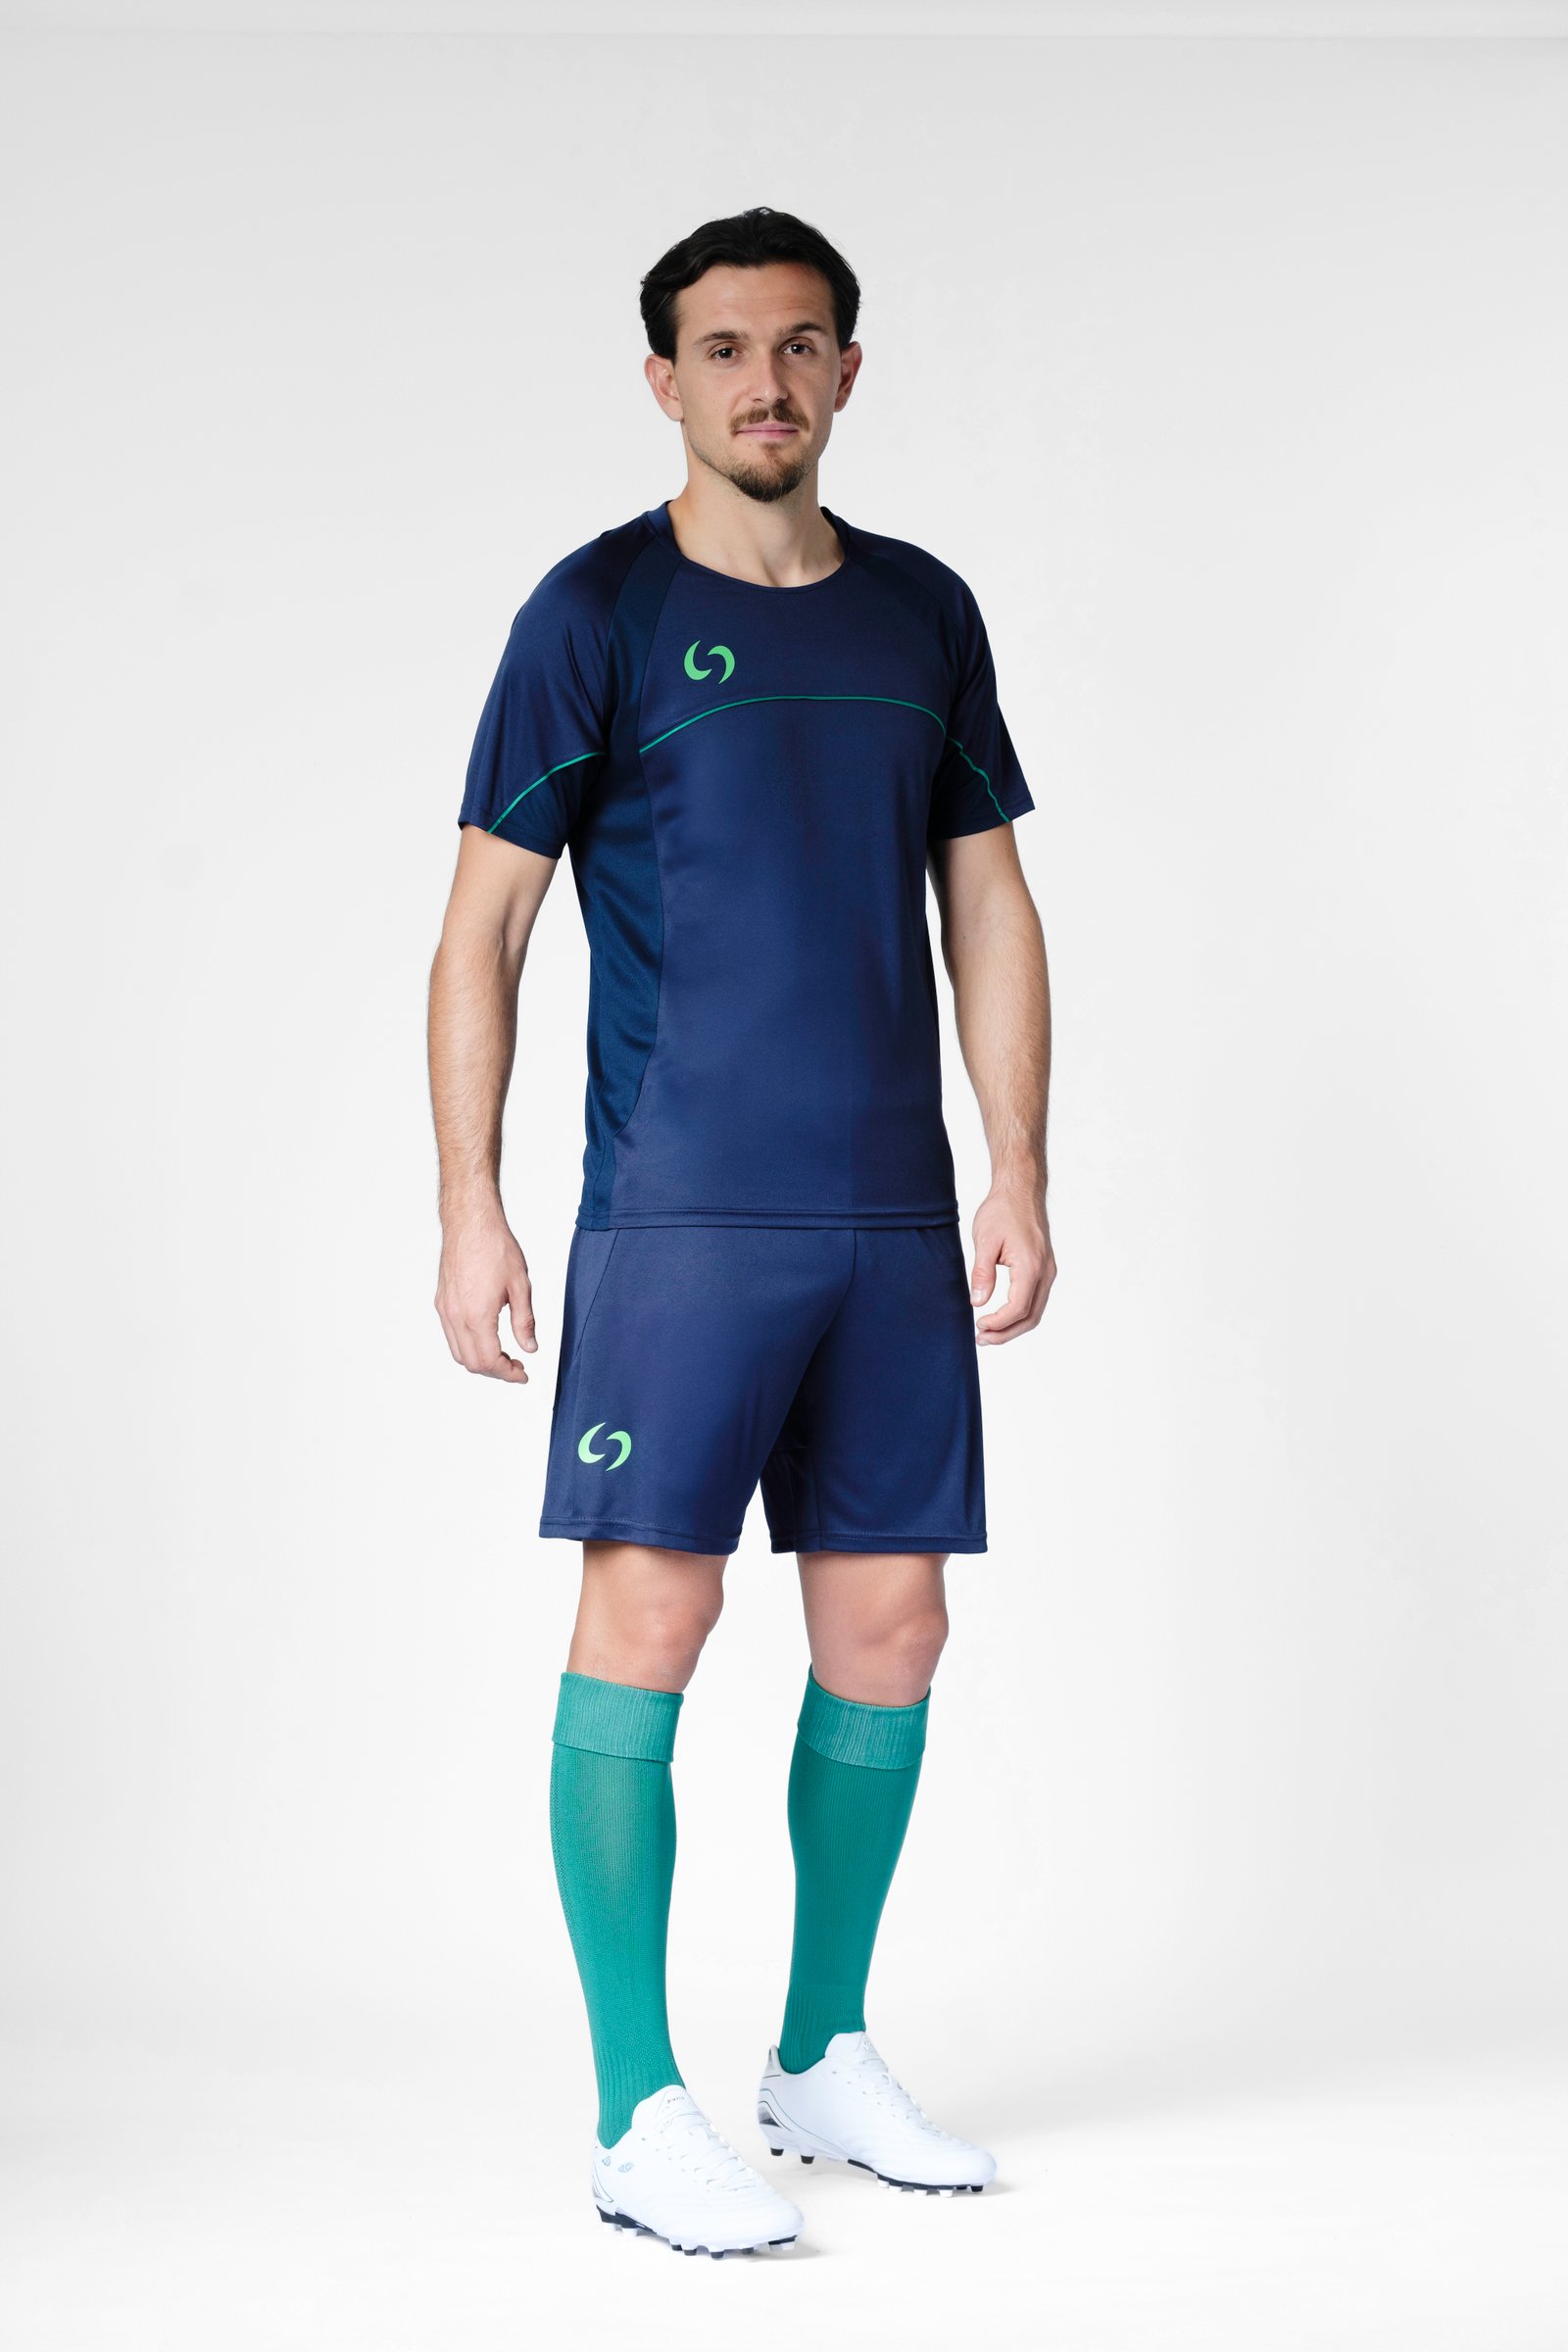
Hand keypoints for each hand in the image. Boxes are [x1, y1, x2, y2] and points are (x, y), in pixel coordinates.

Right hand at [435, 1207, 537, 1382]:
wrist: (470, 1223)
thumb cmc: (495, 1246)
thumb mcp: (520, 1286)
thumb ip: (524, 1322)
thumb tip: (530, 1347)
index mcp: (477, 1315)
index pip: (489, 1361)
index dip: (507, 1373)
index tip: (522, 1373)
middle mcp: (455, 1316)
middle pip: (471, 1363)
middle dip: (495, 1371)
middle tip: (516, 1365)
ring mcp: (445, 1310)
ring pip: (458, 1352)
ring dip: (480, 1360)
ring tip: (503, 1353)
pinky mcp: (441, 1302)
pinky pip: (451, 1335)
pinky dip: (468, 1345)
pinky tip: (486, 1336)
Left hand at [969, 1182, 1054, 1344]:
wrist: (1021, 1190)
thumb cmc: (1002, 1210)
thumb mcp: (984, 1241)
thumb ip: (982, 1273)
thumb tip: (977, 1302)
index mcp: (1031, 1266)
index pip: (1018, 1308)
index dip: (998, 1323)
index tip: (978, 1326)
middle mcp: (1045, 1272)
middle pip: (1030, 1317)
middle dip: (1006, 1333)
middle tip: (981, 1339)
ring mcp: (1048, 1271)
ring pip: (1035, 1311)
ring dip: (1013, 1326)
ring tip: (989, 1332)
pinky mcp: (1045, 1268)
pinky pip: (1036, 1299)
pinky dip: (1020, 1314)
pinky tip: (1002, 1315)